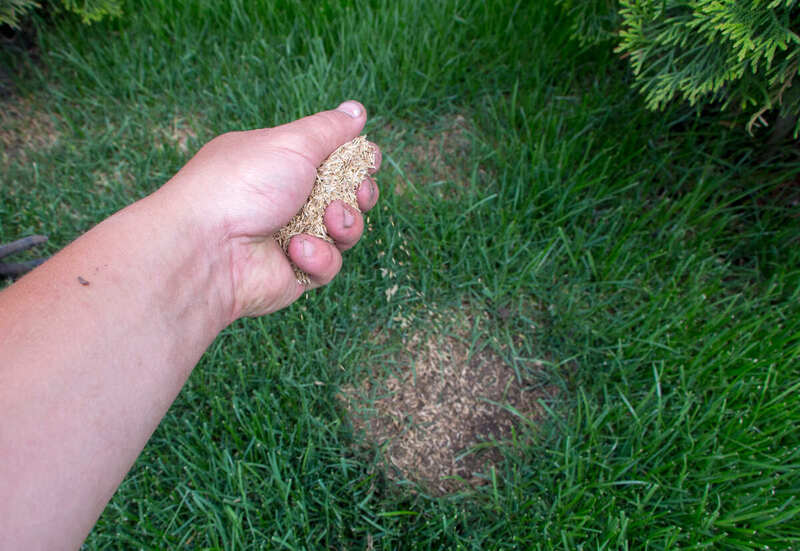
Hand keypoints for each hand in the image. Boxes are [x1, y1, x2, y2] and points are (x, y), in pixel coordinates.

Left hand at [163, 100, 380, 319]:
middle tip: (357, 192)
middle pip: (346, 195)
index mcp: (280, 162)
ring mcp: (291, 236)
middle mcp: (286, 198)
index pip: (331, 158)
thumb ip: (329, 129)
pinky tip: (296, 251)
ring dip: (344, 224)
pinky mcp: (296, 272)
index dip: (356, 161)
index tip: (368, 161)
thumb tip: (357, 110)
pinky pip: (329, 264)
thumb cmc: (243, 185)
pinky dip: (319, 256)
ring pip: (344, 232)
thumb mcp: (291, 143)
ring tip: (329, 221)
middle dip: (359, 193)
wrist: (209, 248)